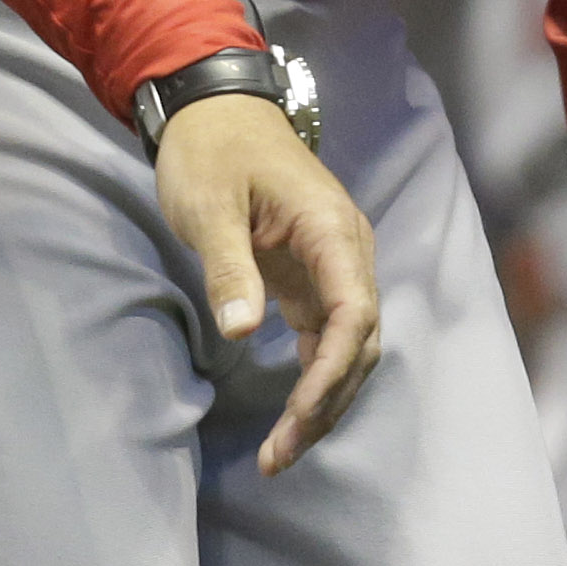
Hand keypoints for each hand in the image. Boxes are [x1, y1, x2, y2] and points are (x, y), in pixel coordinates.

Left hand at [153, 93, 382, 473]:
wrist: (213, 109)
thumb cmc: (210, 150)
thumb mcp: (208, 206)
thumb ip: (228, 267)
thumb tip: (243, 330)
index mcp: (331, 230)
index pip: (354, 314)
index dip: (331, 373)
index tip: (298, 416)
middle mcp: (347, 251)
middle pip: (358, 342)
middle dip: (326, 403)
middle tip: (280, 456)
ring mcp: (333, 264)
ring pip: (348, 346)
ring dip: (322, 399)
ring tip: (281, 453)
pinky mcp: (313, 276)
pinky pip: (328, 337)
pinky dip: (314, 378)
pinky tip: (290, 416)